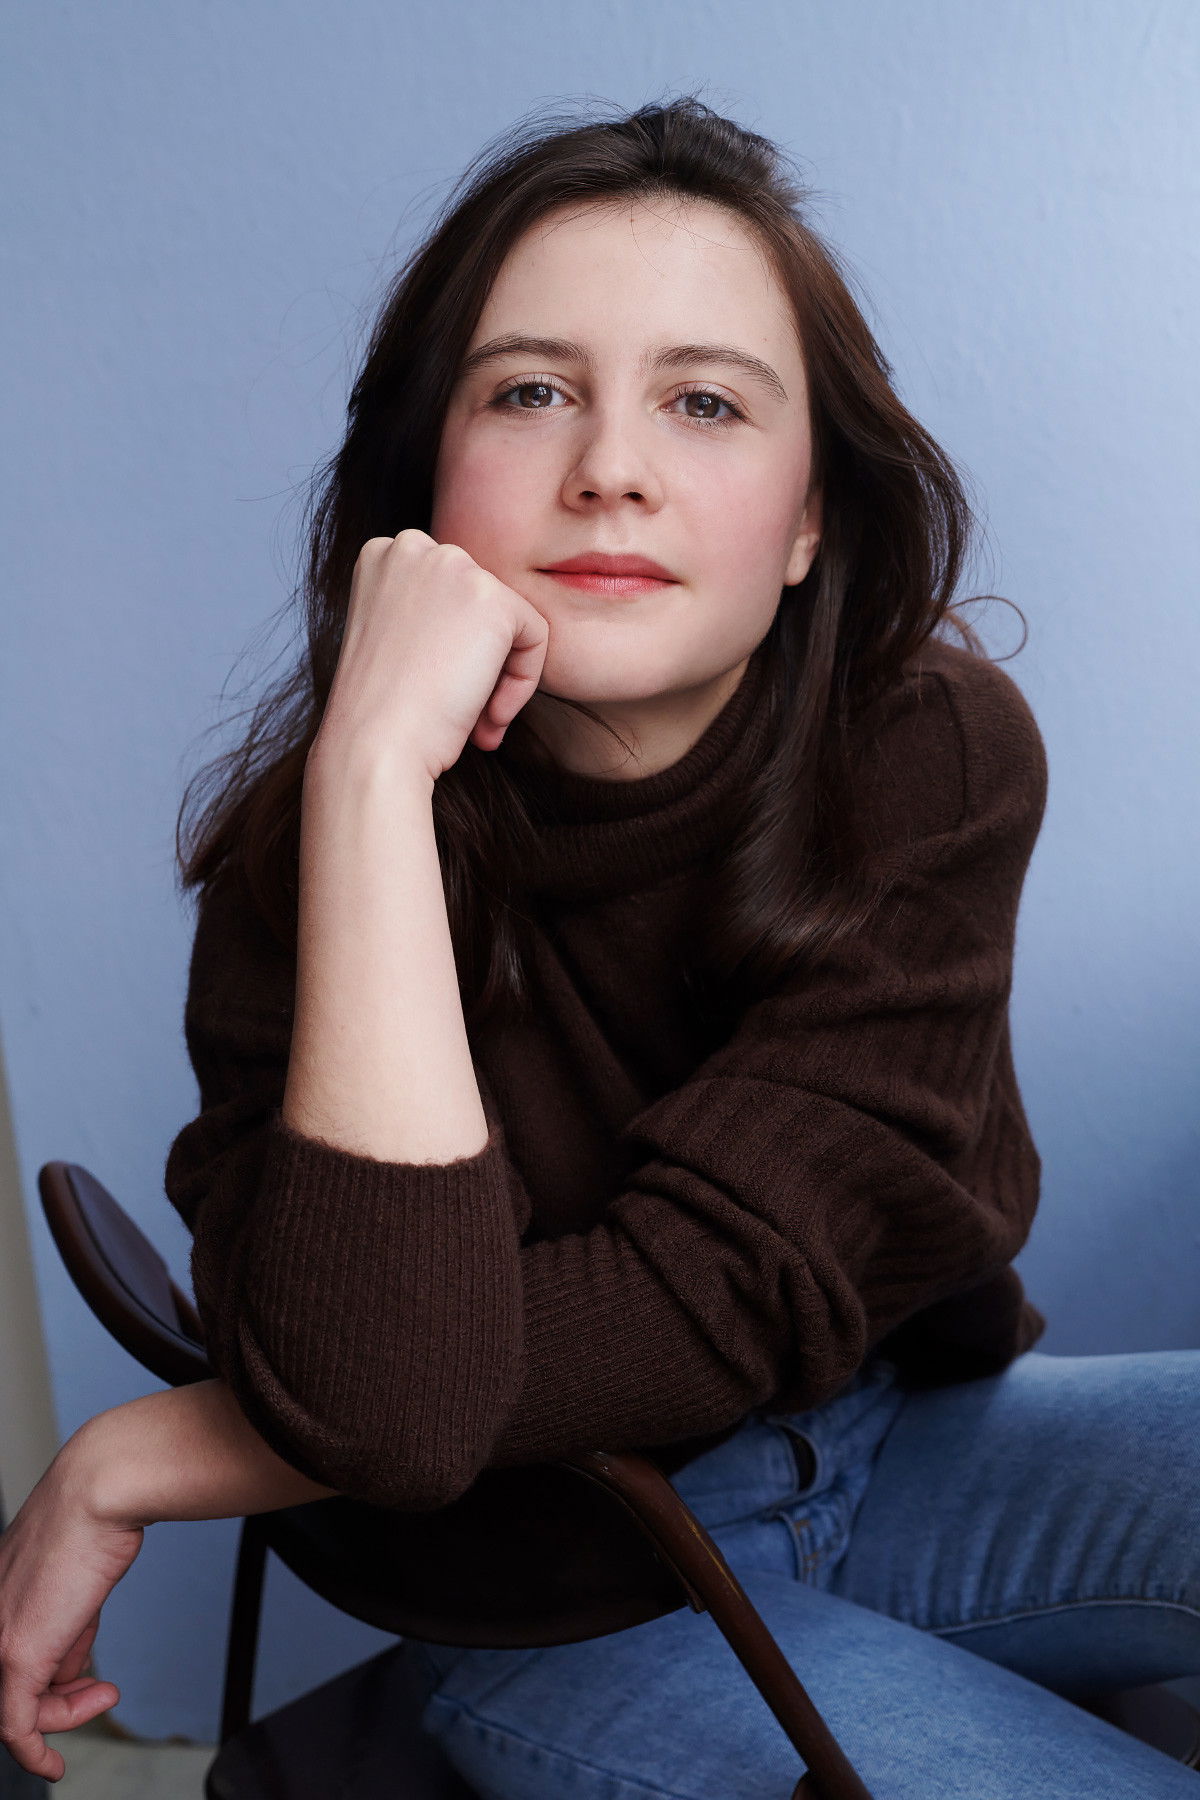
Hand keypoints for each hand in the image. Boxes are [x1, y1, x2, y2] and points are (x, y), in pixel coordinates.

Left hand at [0, 1442, 143, 1781]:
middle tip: (98, 1694)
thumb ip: (65, 1630)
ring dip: (65, 1714)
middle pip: (12, 1686)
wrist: (99, 1493)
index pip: (9, 1659)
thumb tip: (70, 1672)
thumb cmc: (94, 1521)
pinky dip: (36, 1751)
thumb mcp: (73, 1585)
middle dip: (58, 1702)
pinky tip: (52, 1766)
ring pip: (17, 1707)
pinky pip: (18, 1725)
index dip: (43, 1685)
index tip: (72, 1692)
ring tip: (105, 1694)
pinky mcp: (15, 1655)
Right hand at [314, 529, 550, 784]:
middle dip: (479, 662)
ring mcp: (452, 566)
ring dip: (500, 677)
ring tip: (474, 720)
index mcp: (382, 554)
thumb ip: (430, 613)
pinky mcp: (491, 598)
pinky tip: (487, 716)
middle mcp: (412, 546)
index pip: (450, 593)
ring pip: (510, 621)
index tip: (435, 690)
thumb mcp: (392, 640)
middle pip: (481, 603)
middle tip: (461, 713)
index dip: (450, 649)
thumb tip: (477, 624)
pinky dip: (522, 683)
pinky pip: (535, 636)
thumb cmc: (380, 712)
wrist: (374, 746)